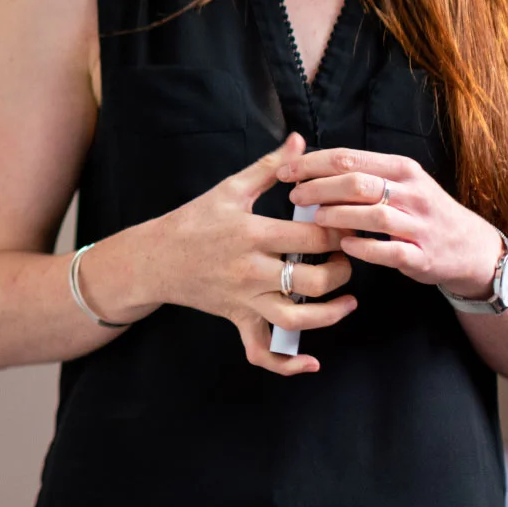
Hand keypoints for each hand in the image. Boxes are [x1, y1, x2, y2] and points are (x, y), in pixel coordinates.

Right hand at [152, 133, 356, 374]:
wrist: (155, 258)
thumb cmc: (193, 220)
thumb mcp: (230, 188)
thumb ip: (269, 167)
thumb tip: (299, 141)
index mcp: (252, 234)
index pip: (312, 238)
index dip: (340, 232)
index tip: (351, 224)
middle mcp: (251, 271)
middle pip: (313, 281)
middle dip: (342, 270)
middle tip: (348, 257)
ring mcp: (245, 300)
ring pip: (297, 320)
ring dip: (331, 314)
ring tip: (348, 300)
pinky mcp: (238, 320)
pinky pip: (262, 352)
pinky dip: (287, 365)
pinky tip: (311, 362)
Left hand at [280, 147, 502, 296]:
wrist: (471, 247)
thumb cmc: (423, 211)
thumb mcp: (401, 182)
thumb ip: (363, 173)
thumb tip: (311, 165)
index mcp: (401, 169)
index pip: (349, 158)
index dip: (312, 163)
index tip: (286, 171)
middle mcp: (412, 192)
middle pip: (357, 183)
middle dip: (319, 187)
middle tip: (294, 195)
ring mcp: (419, 225)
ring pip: (373, 214)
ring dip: (338, 215)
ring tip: (315, 218)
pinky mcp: (422, 255)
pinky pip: (390, 250)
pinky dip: (364, 247)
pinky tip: (344, 245)